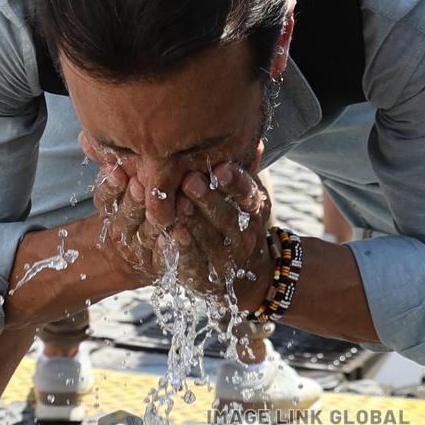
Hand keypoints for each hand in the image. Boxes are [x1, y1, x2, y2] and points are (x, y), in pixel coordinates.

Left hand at [175, 162, 274, 305]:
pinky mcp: (207, 280)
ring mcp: (226, 261)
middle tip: (190, 180)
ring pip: (210, 241)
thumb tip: (254, 145)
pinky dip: (183, 251)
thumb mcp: (246, 199)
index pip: (247, 195)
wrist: (247, 278)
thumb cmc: (237, 224)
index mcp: (254, 211)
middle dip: (208, 199)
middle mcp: (244, 237)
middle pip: (227, 218)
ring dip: (193, 222)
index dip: (235, 182)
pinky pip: (194, 264)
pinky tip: (170, 236)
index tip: (221, 168)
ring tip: (176, 205)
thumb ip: (243, 174)